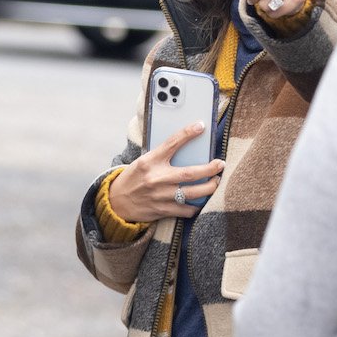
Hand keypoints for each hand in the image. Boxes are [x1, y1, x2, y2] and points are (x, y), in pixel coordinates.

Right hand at [107, 122, 223, 223]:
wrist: (115, 202)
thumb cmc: (133, 179)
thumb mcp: (143, 162)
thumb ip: (161, 157)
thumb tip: (186, 150)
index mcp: (150, 161)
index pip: (172, 143)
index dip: (188, 133)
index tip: (200, 126)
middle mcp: (156, 178)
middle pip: (191, 173)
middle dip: (211, 169)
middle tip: (220, 164)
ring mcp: (160, 196)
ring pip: (194, 193)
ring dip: (209, 187)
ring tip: (215, 182)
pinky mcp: (163, 210)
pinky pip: (187, 210)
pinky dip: (197, 206)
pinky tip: (201, 200)